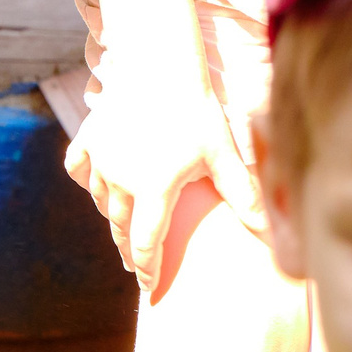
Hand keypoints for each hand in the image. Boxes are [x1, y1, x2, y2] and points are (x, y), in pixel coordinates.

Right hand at [64, 59, 262, 292]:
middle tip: (135, 262)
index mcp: (153, 190)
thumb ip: (243, 195)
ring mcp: (99, 161)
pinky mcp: (88, 140)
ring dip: (112, 217)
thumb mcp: (223, 154)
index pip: (146, 243)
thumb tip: (272, 233)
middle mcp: (119, 181)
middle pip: (120, 227)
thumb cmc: (196, 110)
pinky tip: (99, 186)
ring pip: (100, 201)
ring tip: (123, 224)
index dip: (147, 268)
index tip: (148, 286)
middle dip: (128, 247)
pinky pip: (80, 171)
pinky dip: (88, 182)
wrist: (159, 66)